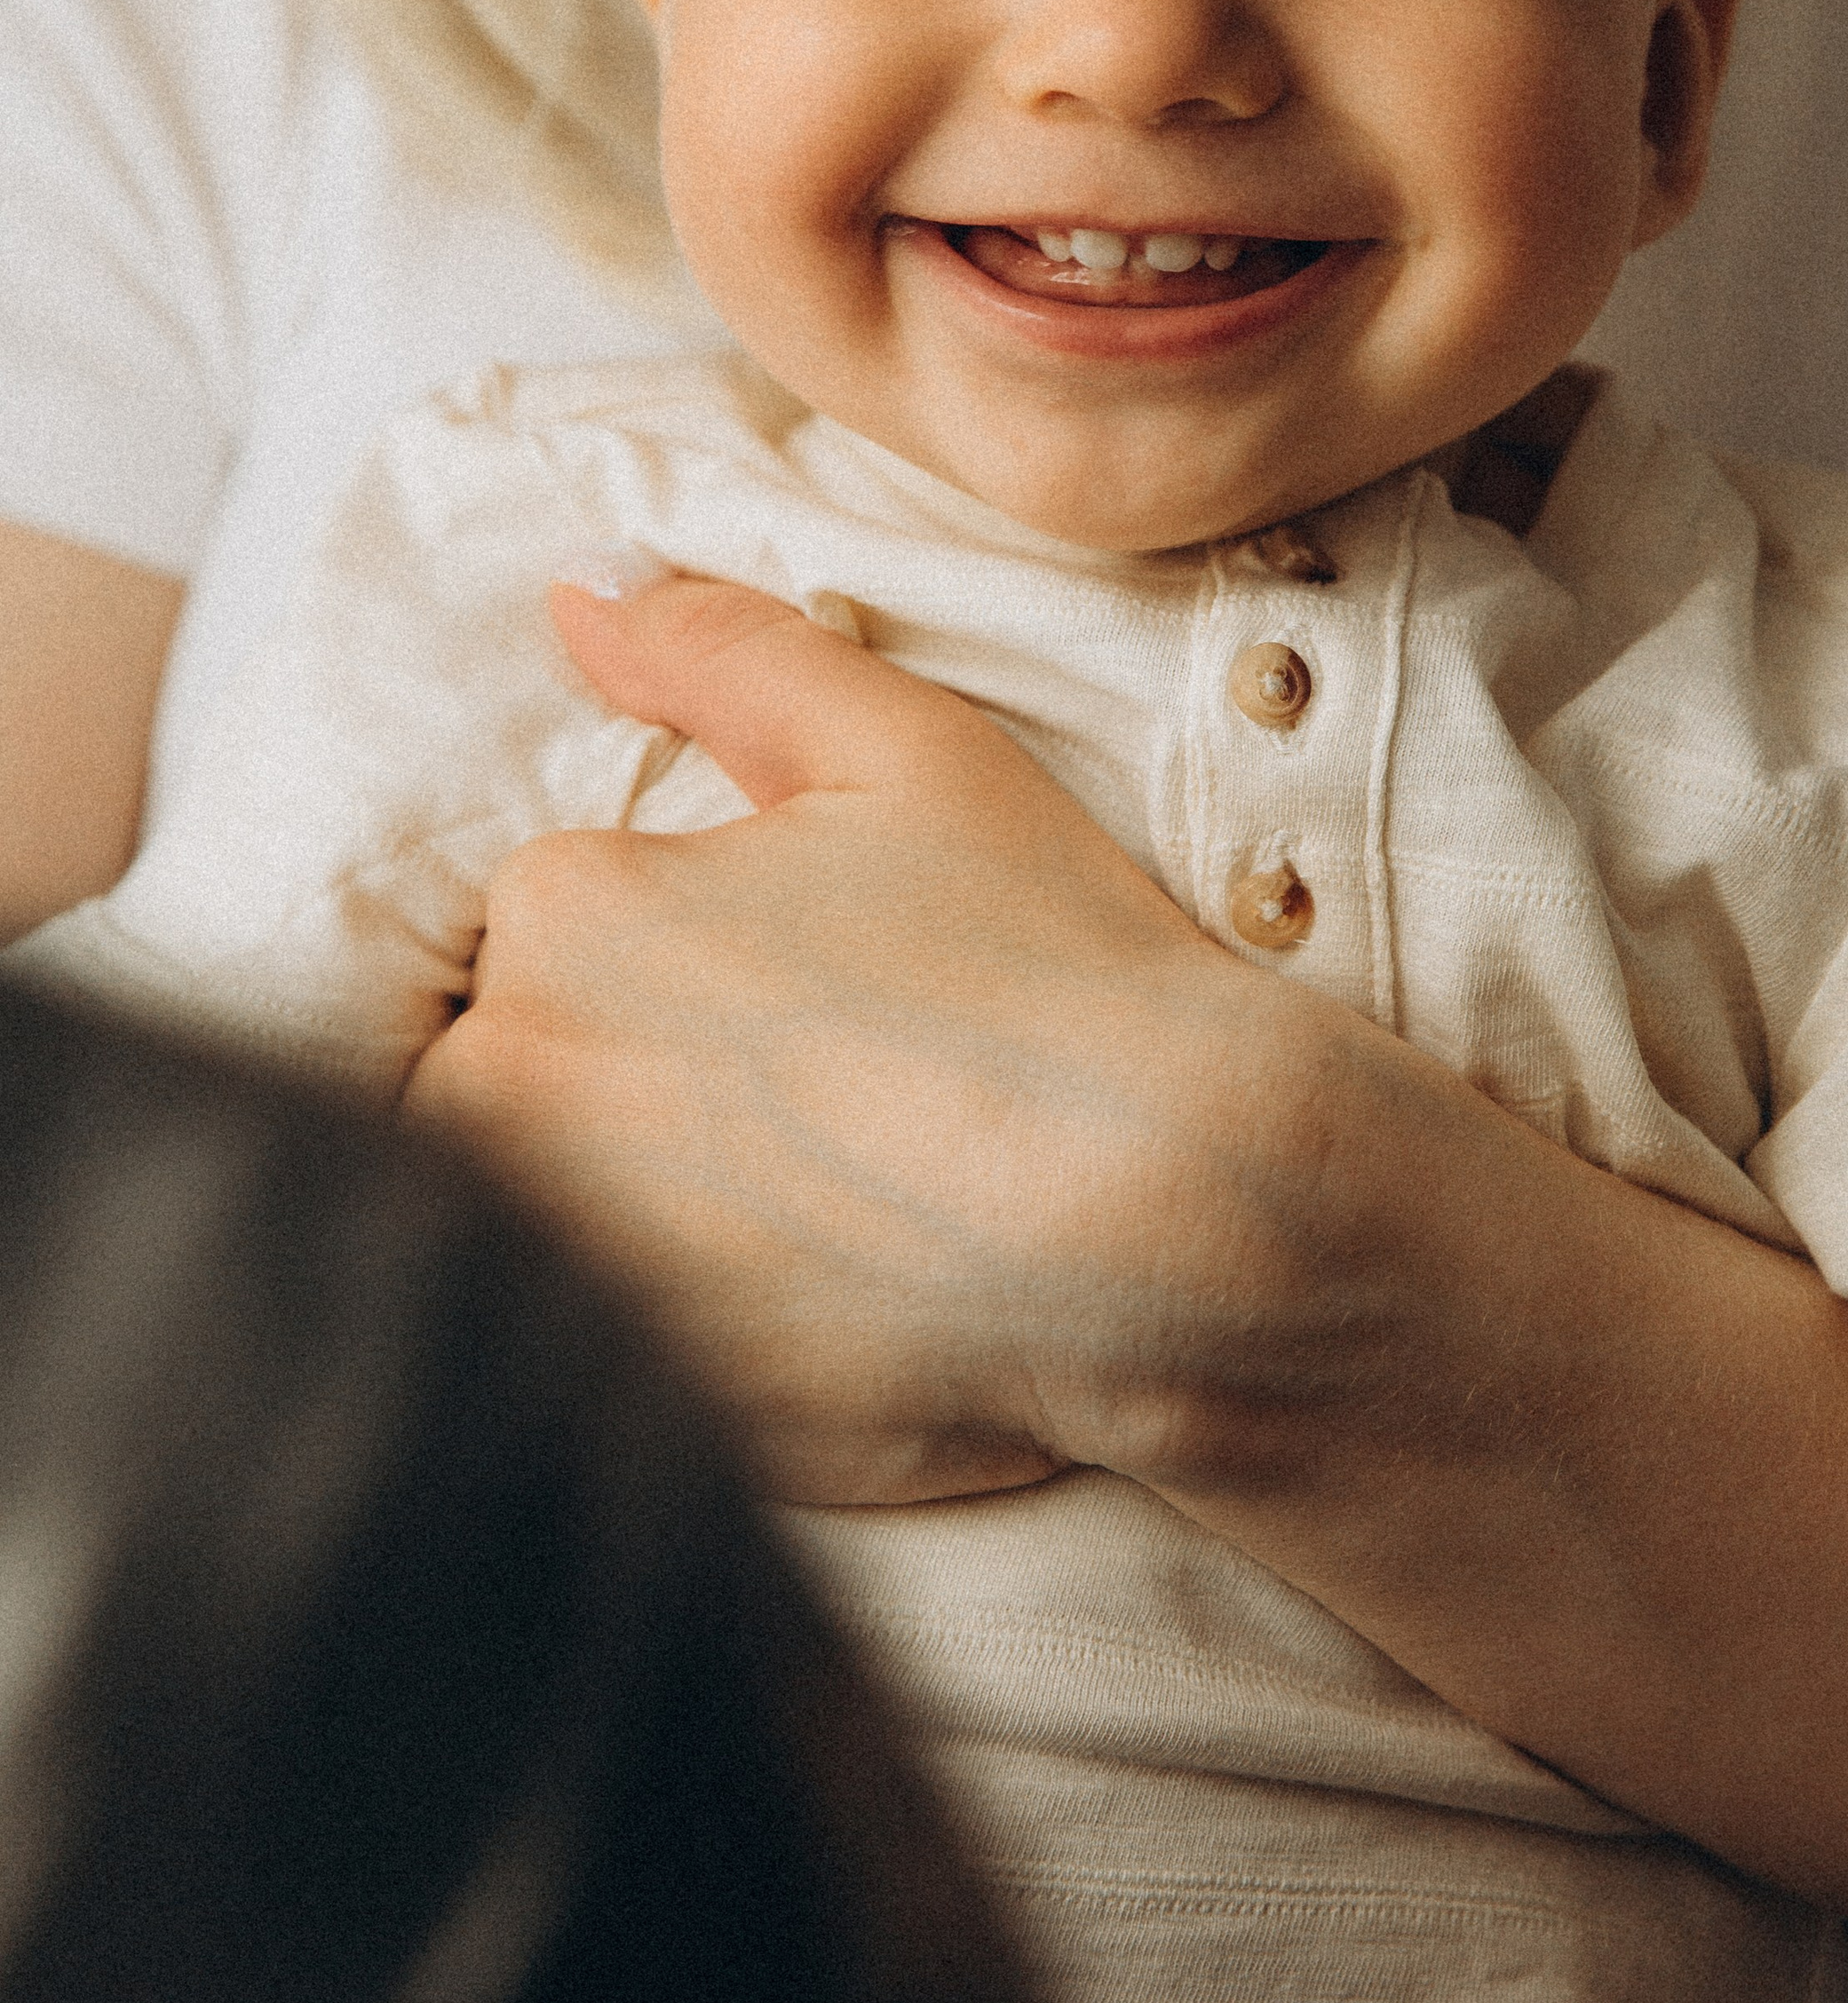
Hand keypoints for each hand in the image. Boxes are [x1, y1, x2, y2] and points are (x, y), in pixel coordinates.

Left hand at [405, 571, 1404, 1501]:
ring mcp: (562, 1265)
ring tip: (818, 1208)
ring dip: (640, 1201)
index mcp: (570, 917)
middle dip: (630, 1079)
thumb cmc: (1060, 978)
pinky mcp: (623, 1404)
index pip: (548, 917)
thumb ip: (723, 655)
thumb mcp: (910, 754)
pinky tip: (824, 1303)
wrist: (1182, 1232)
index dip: (676, 949)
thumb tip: (581, 598)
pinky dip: (687, 1322)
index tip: (795, 994)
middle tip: (812, 1105)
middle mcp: (521, 1096)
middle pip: (510, 1070)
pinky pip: (604, 1351)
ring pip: (540, 1211)